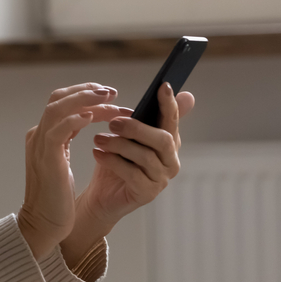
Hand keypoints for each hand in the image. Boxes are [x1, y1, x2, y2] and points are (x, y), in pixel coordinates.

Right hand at [18, 83, 127, 259]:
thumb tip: (86, 117)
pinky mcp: (46, 158)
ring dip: (84, 100)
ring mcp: (40, 145)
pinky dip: (74, 120)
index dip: (84, 94)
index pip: (62, 102)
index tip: (108, 94)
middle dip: (86, 91)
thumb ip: (67, 137)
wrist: (43, 223)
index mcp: (43, 135)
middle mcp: (38, 135)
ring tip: (108, 97)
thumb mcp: (61, 160)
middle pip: (58, 98)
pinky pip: (57, 131)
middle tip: (112, 91)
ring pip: (58, 109)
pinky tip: (92, 117)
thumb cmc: (56, 197)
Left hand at [78, 83, 195, 232]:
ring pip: (145, 156)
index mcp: (168, 143)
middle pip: (162, 139)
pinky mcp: (147, 193)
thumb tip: (182, 93)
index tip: (163, 86)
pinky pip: (132, 174)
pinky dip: (112, 161)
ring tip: (98, 139)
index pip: (172, 120)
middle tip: (112, 122)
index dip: (169, 104)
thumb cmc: (116, 161)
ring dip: (119, 144)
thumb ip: (147, 117)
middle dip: (136, 127)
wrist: (101, 196)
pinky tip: (97, 154)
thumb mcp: (128, 136)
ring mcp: (161, 179)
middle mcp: (171, 161)